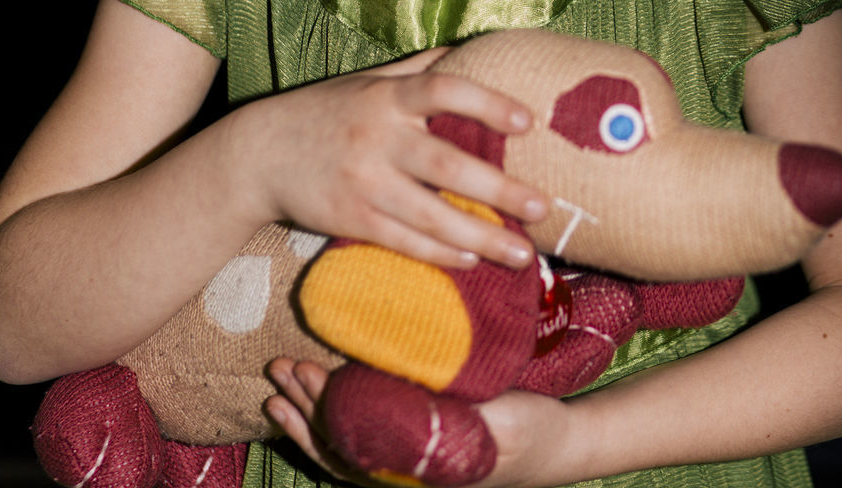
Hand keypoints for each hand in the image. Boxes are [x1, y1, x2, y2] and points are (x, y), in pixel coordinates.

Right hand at [238, 49, 547, 268]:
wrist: (258, 154)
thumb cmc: (325, 111)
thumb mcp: (368, 80)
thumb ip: (419, 68)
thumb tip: (473, 47)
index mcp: (387, 96)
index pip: (444, 90)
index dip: (487, 103)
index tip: (527, 120)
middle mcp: (377, 137)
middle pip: (447, 165)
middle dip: (500, 189)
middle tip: (544, 206)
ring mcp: (363, 182)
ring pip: (431, 215)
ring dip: (482, 236)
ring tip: (524, 254)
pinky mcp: (351, 220)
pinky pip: (405, 242)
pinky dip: (442, 254)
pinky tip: (474, 260)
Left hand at [265, 359, 577, 487]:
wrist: (562, 444)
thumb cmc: (531, 431)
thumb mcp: (497, 421)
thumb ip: (451, 415)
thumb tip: (403, 398)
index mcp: (418, 473)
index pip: (354, 446)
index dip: (323, 411)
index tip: (305, 370)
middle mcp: (405, 473)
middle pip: (338, 448)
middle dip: (304, 409)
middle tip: (280, 368)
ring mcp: (408, 462)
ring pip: (343, 447)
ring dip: (308, 415)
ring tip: (279, 383)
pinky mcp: (417, 443)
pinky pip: (365, 438)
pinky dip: (336, 418)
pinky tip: (320, 391)